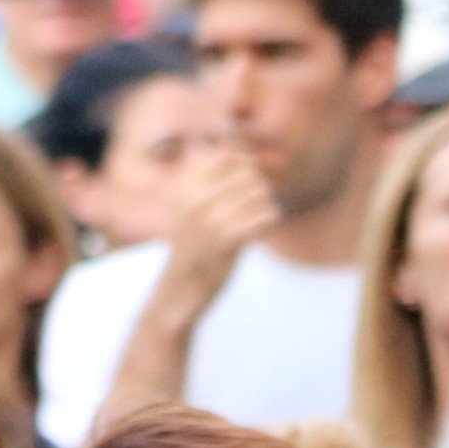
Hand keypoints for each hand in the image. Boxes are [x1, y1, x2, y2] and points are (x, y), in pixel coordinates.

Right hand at [154, 150, 278, 314]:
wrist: (180, 290)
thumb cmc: (192, 249)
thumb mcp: (191, 211)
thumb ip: (216, 185)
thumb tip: (254, 159)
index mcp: (187, 189)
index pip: (226, 158)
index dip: (247, 164)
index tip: (253, 180)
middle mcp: (196, 200)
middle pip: (247, 174)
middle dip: (258, 189)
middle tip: (254, 209)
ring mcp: (211, 219)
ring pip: (259, 193)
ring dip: (265, 207)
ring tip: (256, 223)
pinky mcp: (228, 241)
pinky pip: (266, 217)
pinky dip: (269, 225)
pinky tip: (260, 236)